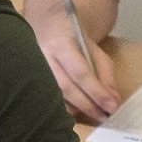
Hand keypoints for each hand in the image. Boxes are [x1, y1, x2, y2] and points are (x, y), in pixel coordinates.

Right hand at [33, 7, 122, 122]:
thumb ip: (105, 74)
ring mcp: (32, 68)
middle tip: (103, 117)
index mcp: (61, 44)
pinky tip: (74, 113)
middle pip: (66, 88)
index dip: (96, 92)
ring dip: (74, 110)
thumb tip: (112, 100)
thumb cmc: (71, 36)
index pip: (80, 73)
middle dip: (87, 105)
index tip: (111, 107)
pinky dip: (61, 109)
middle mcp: (43, 57)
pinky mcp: (29, 79)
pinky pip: (45, 99)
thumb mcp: (93, 49)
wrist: (44, 24)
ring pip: (52, 97)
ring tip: (91, 116)